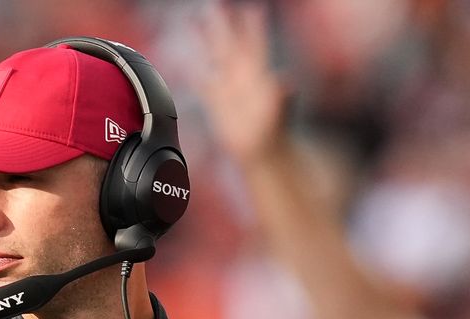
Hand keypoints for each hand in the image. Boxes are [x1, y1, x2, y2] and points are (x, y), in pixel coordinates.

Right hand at [199, 2, 290, 161]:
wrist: (262, 152)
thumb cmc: (273, 133)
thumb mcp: (278, 112)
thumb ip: (282, 97)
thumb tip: (286, 82)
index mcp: (256, 75)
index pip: (253, 44)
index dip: (252, 27)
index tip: (250, 8)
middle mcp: (242, 77)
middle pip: (230, 43)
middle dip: (223, 23)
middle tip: (215, 3)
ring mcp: (229, 88)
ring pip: (215, 56)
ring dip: (206, 39)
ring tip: (195, 20)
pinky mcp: (218, 104)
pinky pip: (203, 84)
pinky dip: (192, 74)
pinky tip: (184, 64)